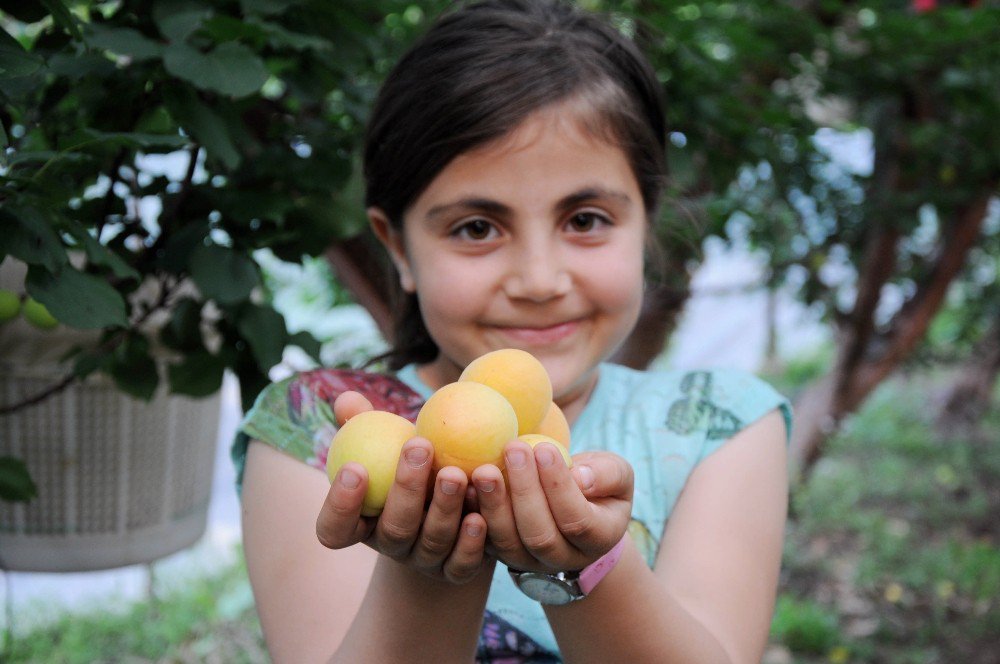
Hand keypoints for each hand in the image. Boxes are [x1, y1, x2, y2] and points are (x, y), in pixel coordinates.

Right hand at [315, 391, 488, 583]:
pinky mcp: (457, 571)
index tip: (354, 466)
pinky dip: (471, 542)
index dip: (339, 504)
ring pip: (432, 542)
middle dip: (405, 488)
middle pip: (393, 530)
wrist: (452, 504)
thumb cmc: (410, 463)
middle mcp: (391, 545)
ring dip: (444, 507)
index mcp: (362, 522)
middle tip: (419, 446)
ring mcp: (425, 561)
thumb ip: (364, 424)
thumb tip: (347, 399)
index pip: (334, 528)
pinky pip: (463, 563)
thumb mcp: (388, 445)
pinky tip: (481, 515)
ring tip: (454, 473)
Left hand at [471, 440, 632, 571]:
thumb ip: (607, 474)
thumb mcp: (615, 474)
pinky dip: (474, 513)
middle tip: (513, 449)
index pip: (578, 520)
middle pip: (540, 535)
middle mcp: (563, 558)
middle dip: (524, 490)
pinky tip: (467, 484)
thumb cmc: (597, 483)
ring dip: (494, 504)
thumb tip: (580, 477)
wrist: (573, 507)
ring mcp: (529, 561)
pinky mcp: (501, 553)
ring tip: (485, 469)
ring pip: (508, 542)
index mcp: (598, 540)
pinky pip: (484, 539)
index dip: (560, 486)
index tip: (544, 449)